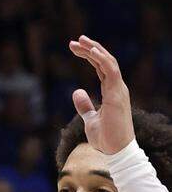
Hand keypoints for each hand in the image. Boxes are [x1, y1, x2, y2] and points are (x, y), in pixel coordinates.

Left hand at [69, 35, 134, 154]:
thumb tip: (77, 92)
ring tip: (81, 40)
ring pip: (109, 62)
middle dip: (91, 48)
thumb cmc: (106, 137)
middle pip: (105, 61)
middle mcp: (117, 88)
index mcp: (112, 91)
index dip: (89, 56)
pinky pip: (111, 71)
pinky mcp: (116, 95)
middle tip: (75, 40)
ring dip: (95, 50)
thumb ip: (85, 105)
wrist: (115, 150)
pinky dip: (102, 59)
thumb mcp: (90, 119)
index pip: (101, 68)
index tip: (74, 48)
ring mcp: (118, 90)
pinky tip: (92, 51)